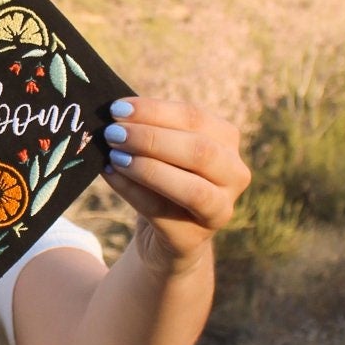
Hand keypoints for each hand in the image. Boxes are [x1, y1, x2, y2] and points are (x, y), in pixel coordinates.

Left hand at [99, 96, 250, 271]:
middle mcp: (234, 174)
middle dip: (151, 139)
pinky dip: (131, 190)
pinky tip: (110, 174)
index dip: (155, 111)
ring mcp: (221, 209)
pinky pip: (161, 211)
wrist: (166, 234)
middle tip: (113, 132)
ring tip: (114, 155)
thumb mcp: (163, 149)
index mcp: (227, 140)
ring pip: (191, 189)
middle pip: (200, 151)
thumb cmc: (163, 179)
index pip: (195, 118)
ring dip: (147, 168)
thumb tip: (114, 114)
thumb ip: (148, 130)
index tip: (118, 107)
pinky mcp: (194, 237)